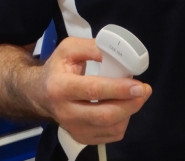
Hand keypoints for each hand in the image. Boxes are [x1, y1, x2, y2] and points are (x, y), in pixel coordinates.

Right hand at [37, 37, 151, 143]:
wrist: (39, 93)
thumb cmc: (58, 67)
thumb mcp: (70, 48)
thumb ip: (92, 47)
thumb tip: (117, 52)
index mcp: (61, 87)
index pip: (94, 90)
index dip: (119, 88)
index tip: (138, 84)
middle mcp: (66, 112)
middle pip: (104, 114)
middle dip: (130, 104)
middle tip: (145, 90)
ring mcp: (73, 128)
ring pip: (110, 128)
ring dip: (130, 112)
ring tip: (136, 96)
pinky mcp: (81, 137)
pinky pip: (110, 135)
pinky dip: (123, 121)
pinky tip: (123, 107)